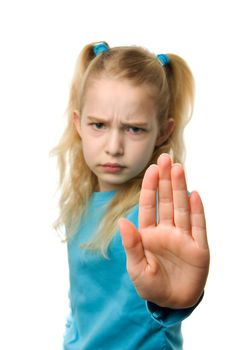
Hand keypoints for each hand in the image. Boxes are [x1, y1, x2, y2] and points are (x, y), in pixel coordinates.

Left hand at [118, 154, 209, 308]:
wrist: (172, 303)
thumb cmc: (151, 286)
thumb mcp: (136, 268)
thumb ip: (131, 244)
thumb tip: (122, 221)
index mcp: (149, 233)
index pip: (148, 205)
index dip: (149, 187)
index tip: (150, 169)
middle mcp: (166, 231)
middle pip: (166, 201)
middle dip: (165, 180)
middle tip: (165, 158)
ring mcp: (183, 238)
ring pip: (181, 208)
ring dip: (180, 189)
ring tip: (178, 169)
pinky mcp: (198, 248)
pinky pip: (198, 227)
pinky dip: (196, 211)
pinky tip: (194, 195)